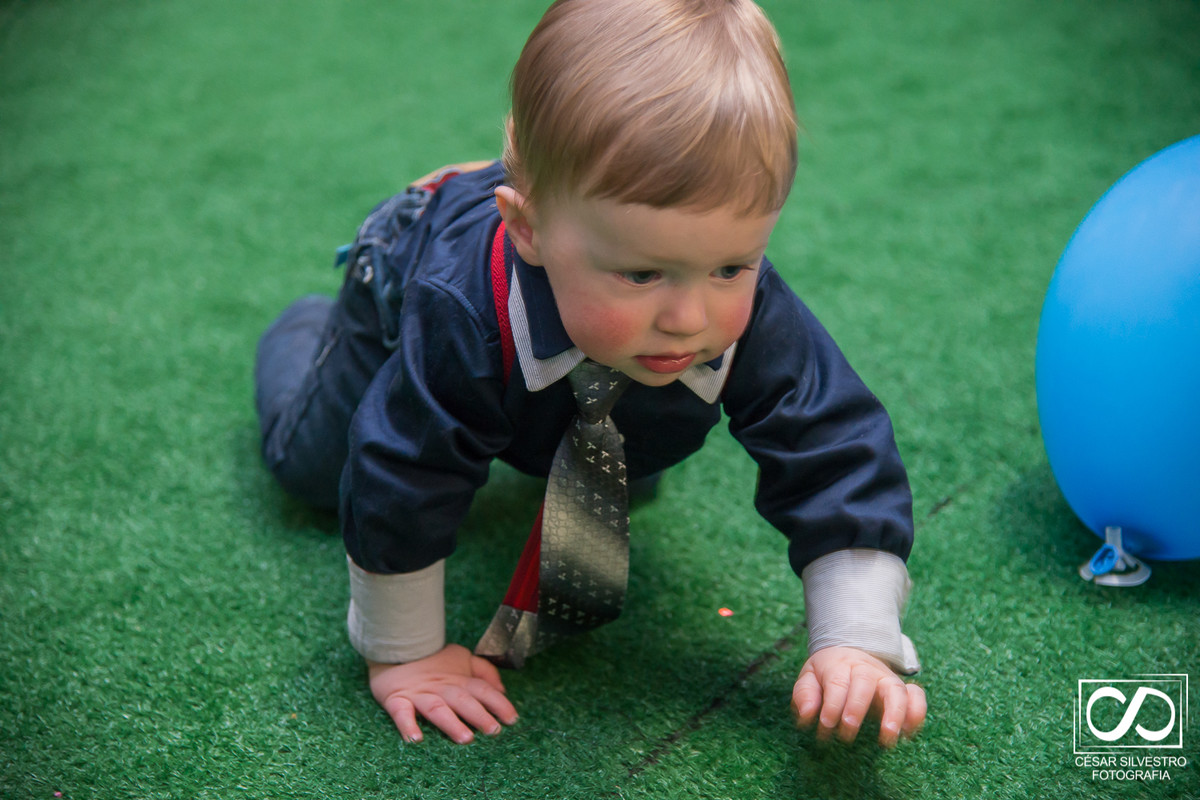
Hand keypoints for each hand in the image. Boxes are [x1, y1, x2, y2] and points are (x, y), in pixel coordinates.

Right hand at [368, 643, 518, 743]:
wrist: (395, 647)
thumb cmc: (432, 658)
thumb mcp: (462, 657)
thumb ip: (483, 671)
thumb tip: (502, 690)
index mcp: (458, 679)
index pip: (482, 690)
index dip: (498, 703)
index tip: (512, 719)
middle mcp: (441, 687)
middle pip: (463, 700)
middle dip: (479, 715)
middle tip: (493, 730)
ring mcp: (419, 694)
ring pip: (437, 709)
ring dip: (451, 723)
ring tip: (465, 738)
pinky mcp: (397, 699)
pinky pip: (401, 713)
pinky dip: (407, 725)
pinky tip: (415, 738)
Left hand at [791, 646, 925, 747]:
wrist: (848, 653)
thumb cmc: (826, 673)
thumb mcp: (809, 677)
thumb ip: (805, 694)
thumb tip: (807, 716)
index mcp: (839, 664)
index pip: (837, 683)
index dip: (832, 706)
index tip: (825, 727)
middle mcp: (866, 668)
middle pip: (864, 682)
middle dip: (855, 709)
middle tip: (846, 734)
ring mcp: (886, 677)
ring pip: (896, 689)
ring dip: (894, 714)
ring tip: (887, 739)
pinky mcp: (902, 689)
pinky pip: (916, 696)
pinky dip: (916, 713)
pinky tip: (908, 734)